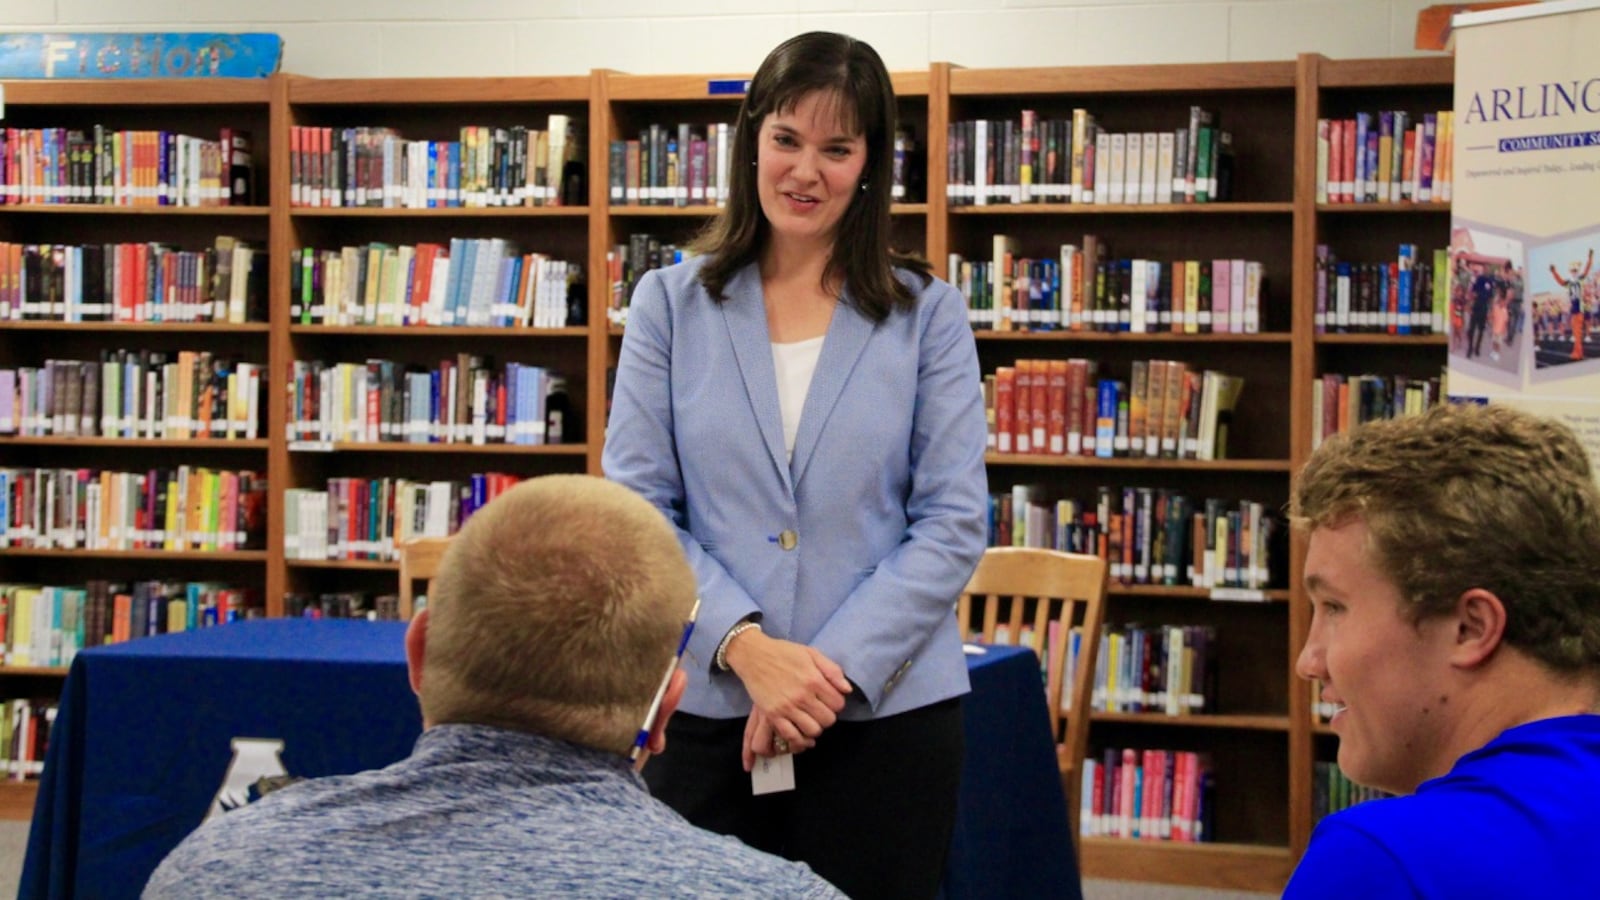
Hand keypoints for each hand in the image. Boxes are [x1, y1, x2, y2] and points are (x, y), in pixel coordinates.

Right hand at [725, 630, 851, 759]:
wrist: (754, 655)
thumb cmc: (784, 653)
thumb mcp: (812, 653)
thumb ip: (832, 670)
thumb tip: (847, 690)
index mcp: (814, 680)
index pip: (838, 704)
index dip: (836, 703)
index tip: (829, 700)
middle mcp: (802, 696)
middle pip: (828, 720)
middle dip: (827, 716)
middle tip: (819, 710)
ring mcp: (786, 707)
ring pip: (812, 731)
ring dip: (814, 727)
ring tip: (809, 719)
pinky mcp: (772, 715)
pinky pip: (791, 736)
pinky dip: (799, 738)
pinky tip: (800, 731)